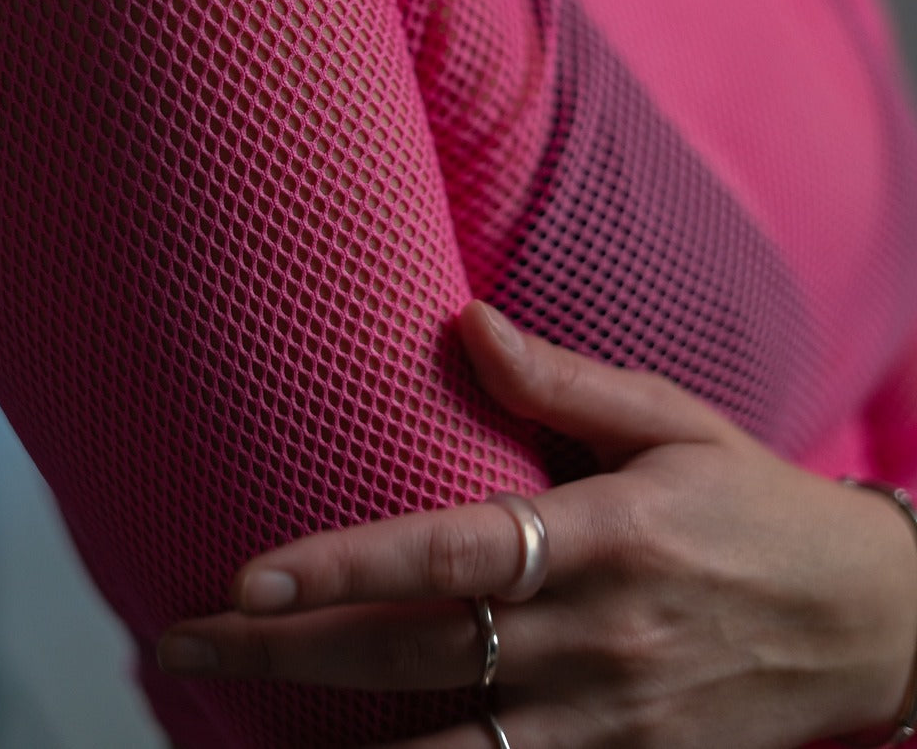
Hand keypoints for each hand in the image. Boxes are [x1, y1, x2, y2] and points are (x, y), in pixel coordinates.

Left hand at [157, 302, 916, 748]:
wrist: (868, 626)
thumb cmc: (755, 505)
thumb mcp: (675, 422)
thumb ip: (564, 382)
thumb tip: (463, 323)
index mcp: (609, 535)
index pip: (455, 557)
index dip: (349, 568)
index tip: (250, 575)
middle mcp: (599, 640)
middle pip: (419, 658)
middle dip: (288, 653)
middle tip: (180, 638)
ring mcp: (609, 724)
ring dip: (328, 740)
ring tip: (221, 713)